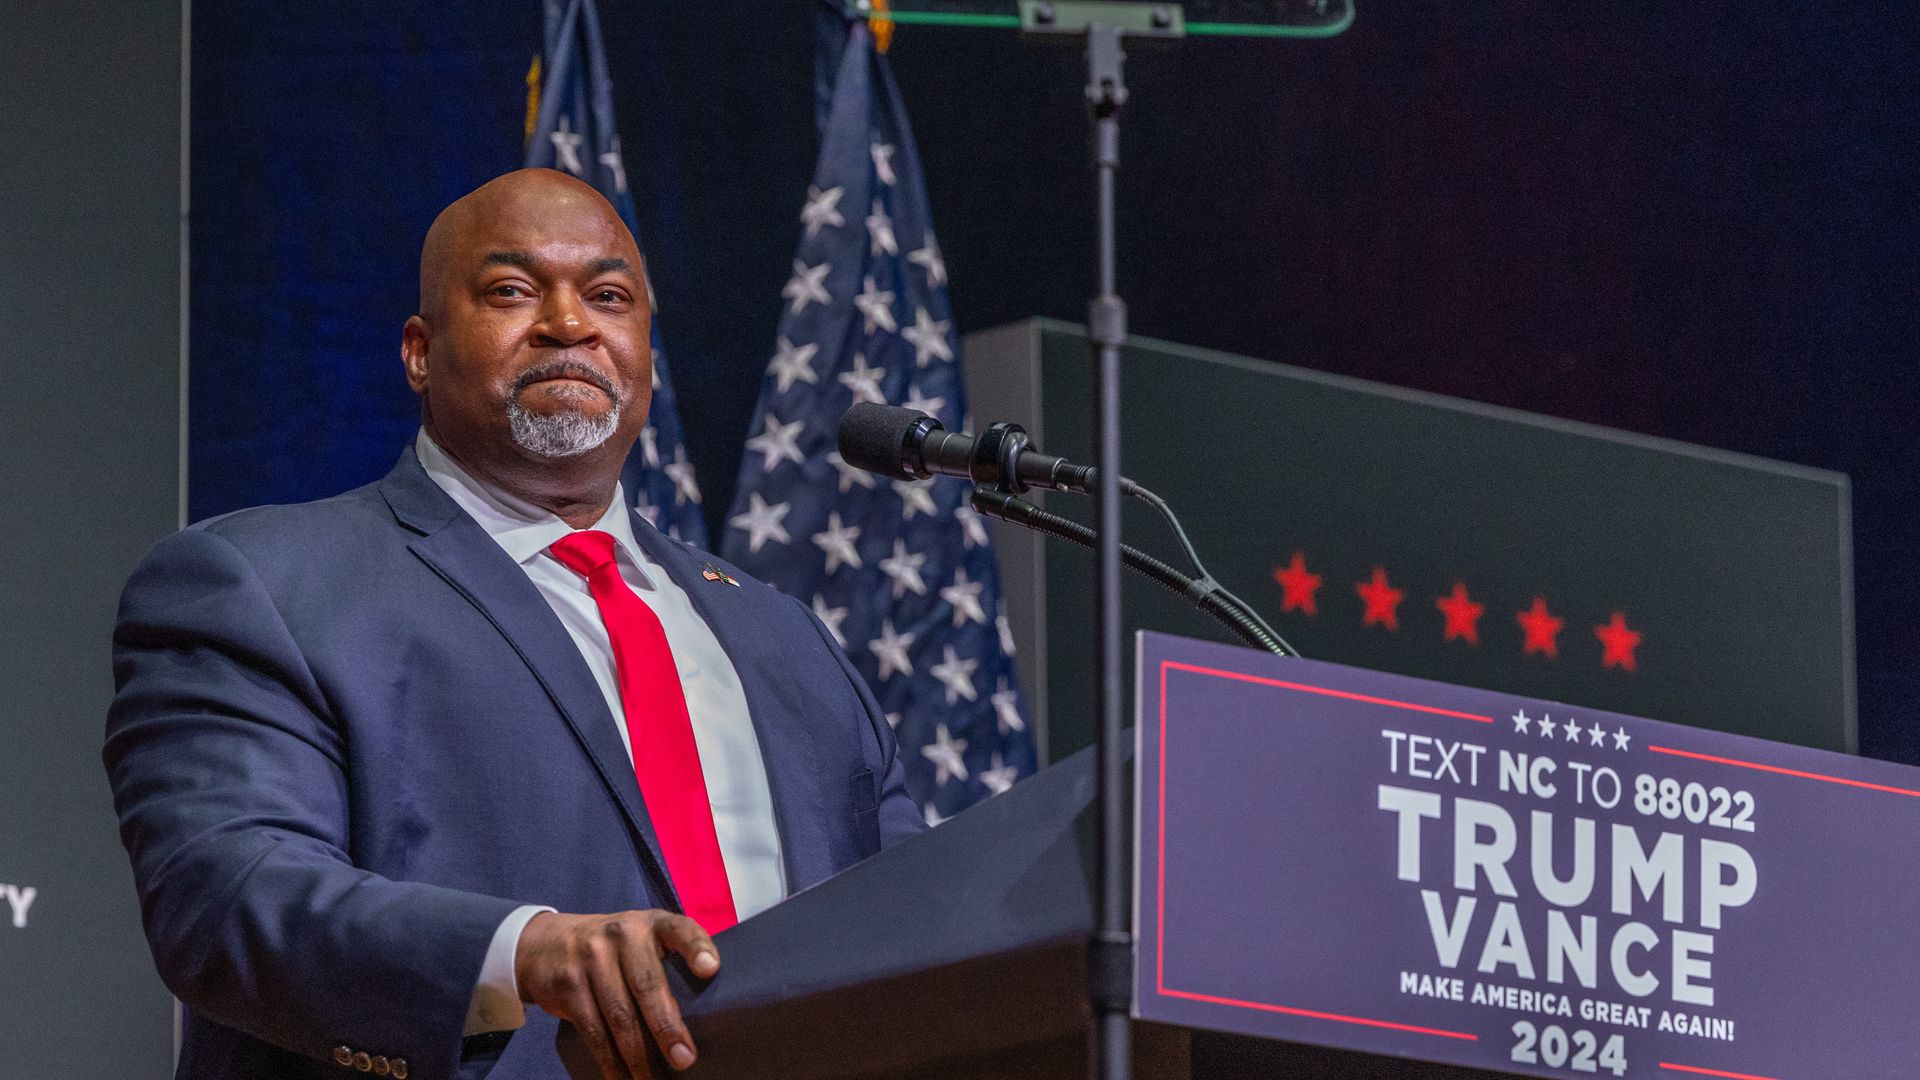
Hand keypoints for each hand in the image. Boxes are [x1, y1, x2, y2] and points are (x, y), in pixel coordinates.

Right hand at [516, 910, 718, 1077]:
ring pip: (621, 1016)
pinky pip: (594, 1031)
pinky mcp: (569, 986)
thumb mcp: (640, 939)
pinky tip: (623, 1079)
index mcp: (652, 923)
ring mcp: (592, 959)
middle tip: (685, 1059)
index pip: (680, 929)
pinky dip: (611, 1062)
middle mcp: (622, 935)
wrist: (545, 944)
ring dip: (639, 1057)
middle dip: (667, 1027)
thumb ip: (669, 959)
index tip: (711, 969)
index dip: (697, 948)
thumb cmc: (613, 949)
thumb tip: (709, 1013)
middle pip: (648, 986)